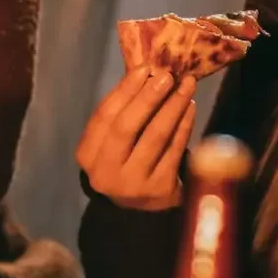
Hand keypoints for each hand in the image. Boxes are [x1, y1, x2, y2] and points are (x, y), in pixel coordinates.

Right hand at [76, 67, 196, 210]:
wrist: (143, 208)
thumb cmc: (128, 159)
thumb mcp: (114, 140)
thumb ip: (125, 110)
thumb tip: (149, 71)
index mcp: (87, 155)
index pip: (104, 116)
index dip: (125, 90)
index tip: (145, 69)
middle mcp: (105, 172)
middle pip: (126, 127)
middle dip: (148, 97)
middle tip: (167, 75)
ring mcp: (132, 183)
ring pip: (155, 136)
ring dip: (173, 106)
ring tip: (186, 85)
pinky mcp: (159, 188)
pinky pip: (174, 149)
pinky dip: (184, 124)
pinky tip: (190, 106)